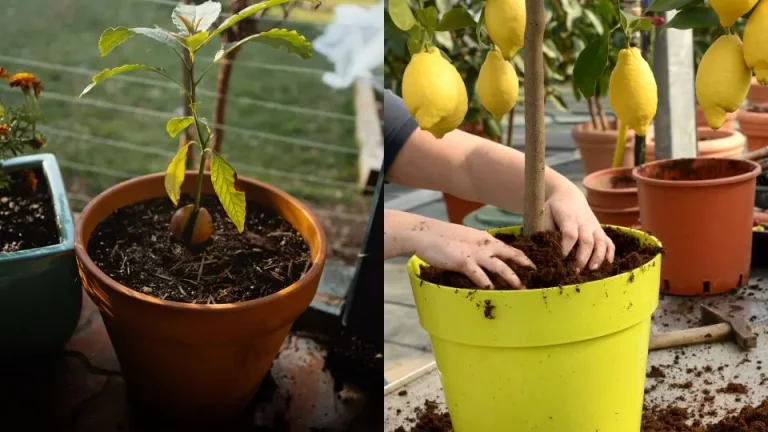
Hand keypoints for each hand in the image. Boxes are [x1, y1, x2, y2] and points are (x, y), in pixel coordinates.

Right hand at [412, 218, 534, 288]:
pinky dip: (487, 283)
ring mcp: (475, 254)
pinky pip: (479, 275)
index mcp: (485, 239)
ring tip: (521, 288)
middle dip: (524, 265)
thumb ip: (477, 247)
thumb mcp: (465, 239)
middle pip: (510, 255)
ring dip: (512, 278)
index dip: (522, 256)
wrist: (425, 233)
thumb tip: (484, 258)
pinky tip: (492, 292)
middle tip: (536, 276)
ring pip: (499, 266)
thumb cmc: (442, 237)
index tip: (532, 265)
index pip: (508, 248)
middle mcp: (484, 245)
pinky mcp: (463, 262)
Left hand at [543, 184, 614, 270]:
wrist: (568, 195)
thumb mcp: (545, 215)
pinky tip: (607, 265)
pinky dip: (610, 253)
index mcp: (568, 218)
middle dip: (582, 257)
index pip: (570, 234)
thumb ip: (546, 231)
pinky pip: (609, 241)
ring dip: (598, 257)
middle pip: (587, 240)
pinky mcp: (600, 229)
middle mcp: (584, 222)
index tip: (561, 259)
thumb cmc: (554, 208)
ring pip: (601, 242)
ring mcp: (594, 226)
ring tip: (592, 270)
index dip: (567, 247)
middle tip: (576, 271)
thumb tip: (545, 250)